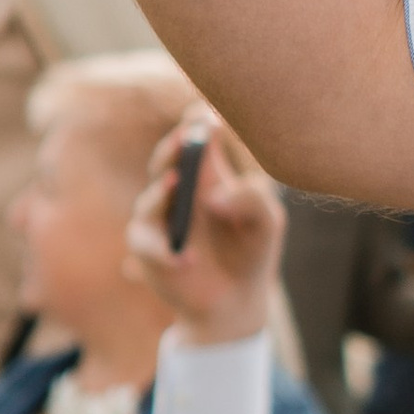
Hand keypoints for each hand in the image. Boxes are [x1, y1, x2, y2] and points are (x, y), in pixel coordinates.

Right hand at [126, 116, 284, 344]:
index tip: (208, 113)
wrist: (237, 300)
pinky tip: (187, 259)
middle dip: (175, 147)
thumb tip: (214, 198)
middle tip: (188, 136)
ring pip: (149, 199)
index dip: (199, 122)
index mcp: (210, 174)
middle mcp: (180, 190)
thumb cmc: (252, 250)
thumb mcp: (267, 223)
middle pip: (167, 159)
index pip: (199, 137)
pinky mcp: (149, 249)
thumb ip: (253, 201)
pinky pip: (146, 244)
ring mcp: (159, 219)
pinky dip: (164, 251)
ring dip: (162, 192)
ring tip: (177, 183)